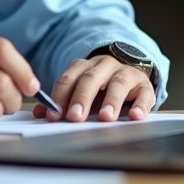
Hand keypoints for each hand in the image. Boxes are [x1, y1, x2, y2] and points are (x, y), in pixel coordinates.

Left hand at [31, 55, 154, 122]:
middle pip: (91, 78)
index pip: (69, 78)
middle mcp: (104, 65)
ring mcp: (125, 72)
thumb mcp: (80, 91)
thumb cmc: (100, 87)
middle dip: (82, 98)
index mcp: (84, 67)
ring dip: (111, 100)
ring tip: (106, 117)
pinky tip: (135, 116)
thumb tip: (39, 114)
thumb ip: (62, 101)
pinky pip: (144, 92)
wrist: (130, 72)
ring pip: (118, 82)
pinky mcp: (143, 84)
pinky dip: (140, 104)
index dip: (60, 97)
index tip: (54, 116)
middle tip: (75, 117)